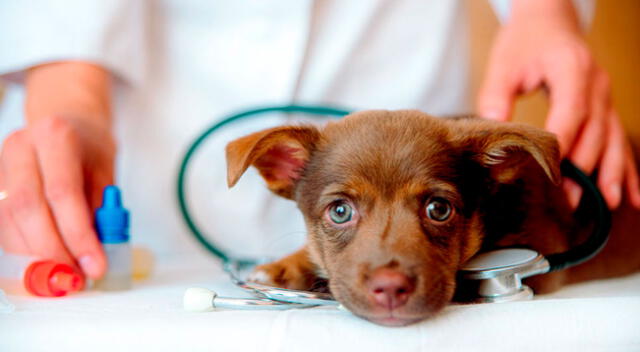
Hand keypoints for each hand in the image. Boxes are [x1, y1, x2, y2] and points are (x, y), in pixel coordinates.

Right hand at [0, 62, 114, 278]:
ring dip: (35, 255)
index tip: (95, 265)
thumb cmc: (88, 148)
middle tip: (76, 276)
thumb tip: (97, 253)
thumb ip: (101, 210)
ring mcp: (0, 165)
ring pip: (9, 220)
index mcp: (56, 137)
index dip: (78, 235)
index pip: (63, 193)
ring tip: (64, 274)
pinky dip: (22, 248)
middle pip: (28, 208)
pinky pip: (3, 224)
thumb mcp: (106, 172)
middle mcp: (20, 147)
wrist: (64, 122)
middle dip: (53, 250)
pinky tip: (42, 262)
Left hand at [478, 0, 639, 208]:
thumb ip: (496, 94)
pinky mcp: (606, 107)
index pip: (571, 113)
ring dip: (610, 174)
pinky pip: (620, 140)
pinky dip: (627, 169)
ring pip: (614, 140)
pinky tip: (631, 196)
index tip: (551, 173)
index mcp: (572, 70)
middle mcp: (597, 85)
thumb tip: (492, 127)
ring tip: (606, 204)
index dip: (562, 145)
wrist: (549, 21)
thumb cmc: (525, 42)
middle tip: (568, 201)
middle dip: (583, 169)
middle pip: (595, 133)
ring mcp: (606, 97)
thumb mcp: (504, 63)